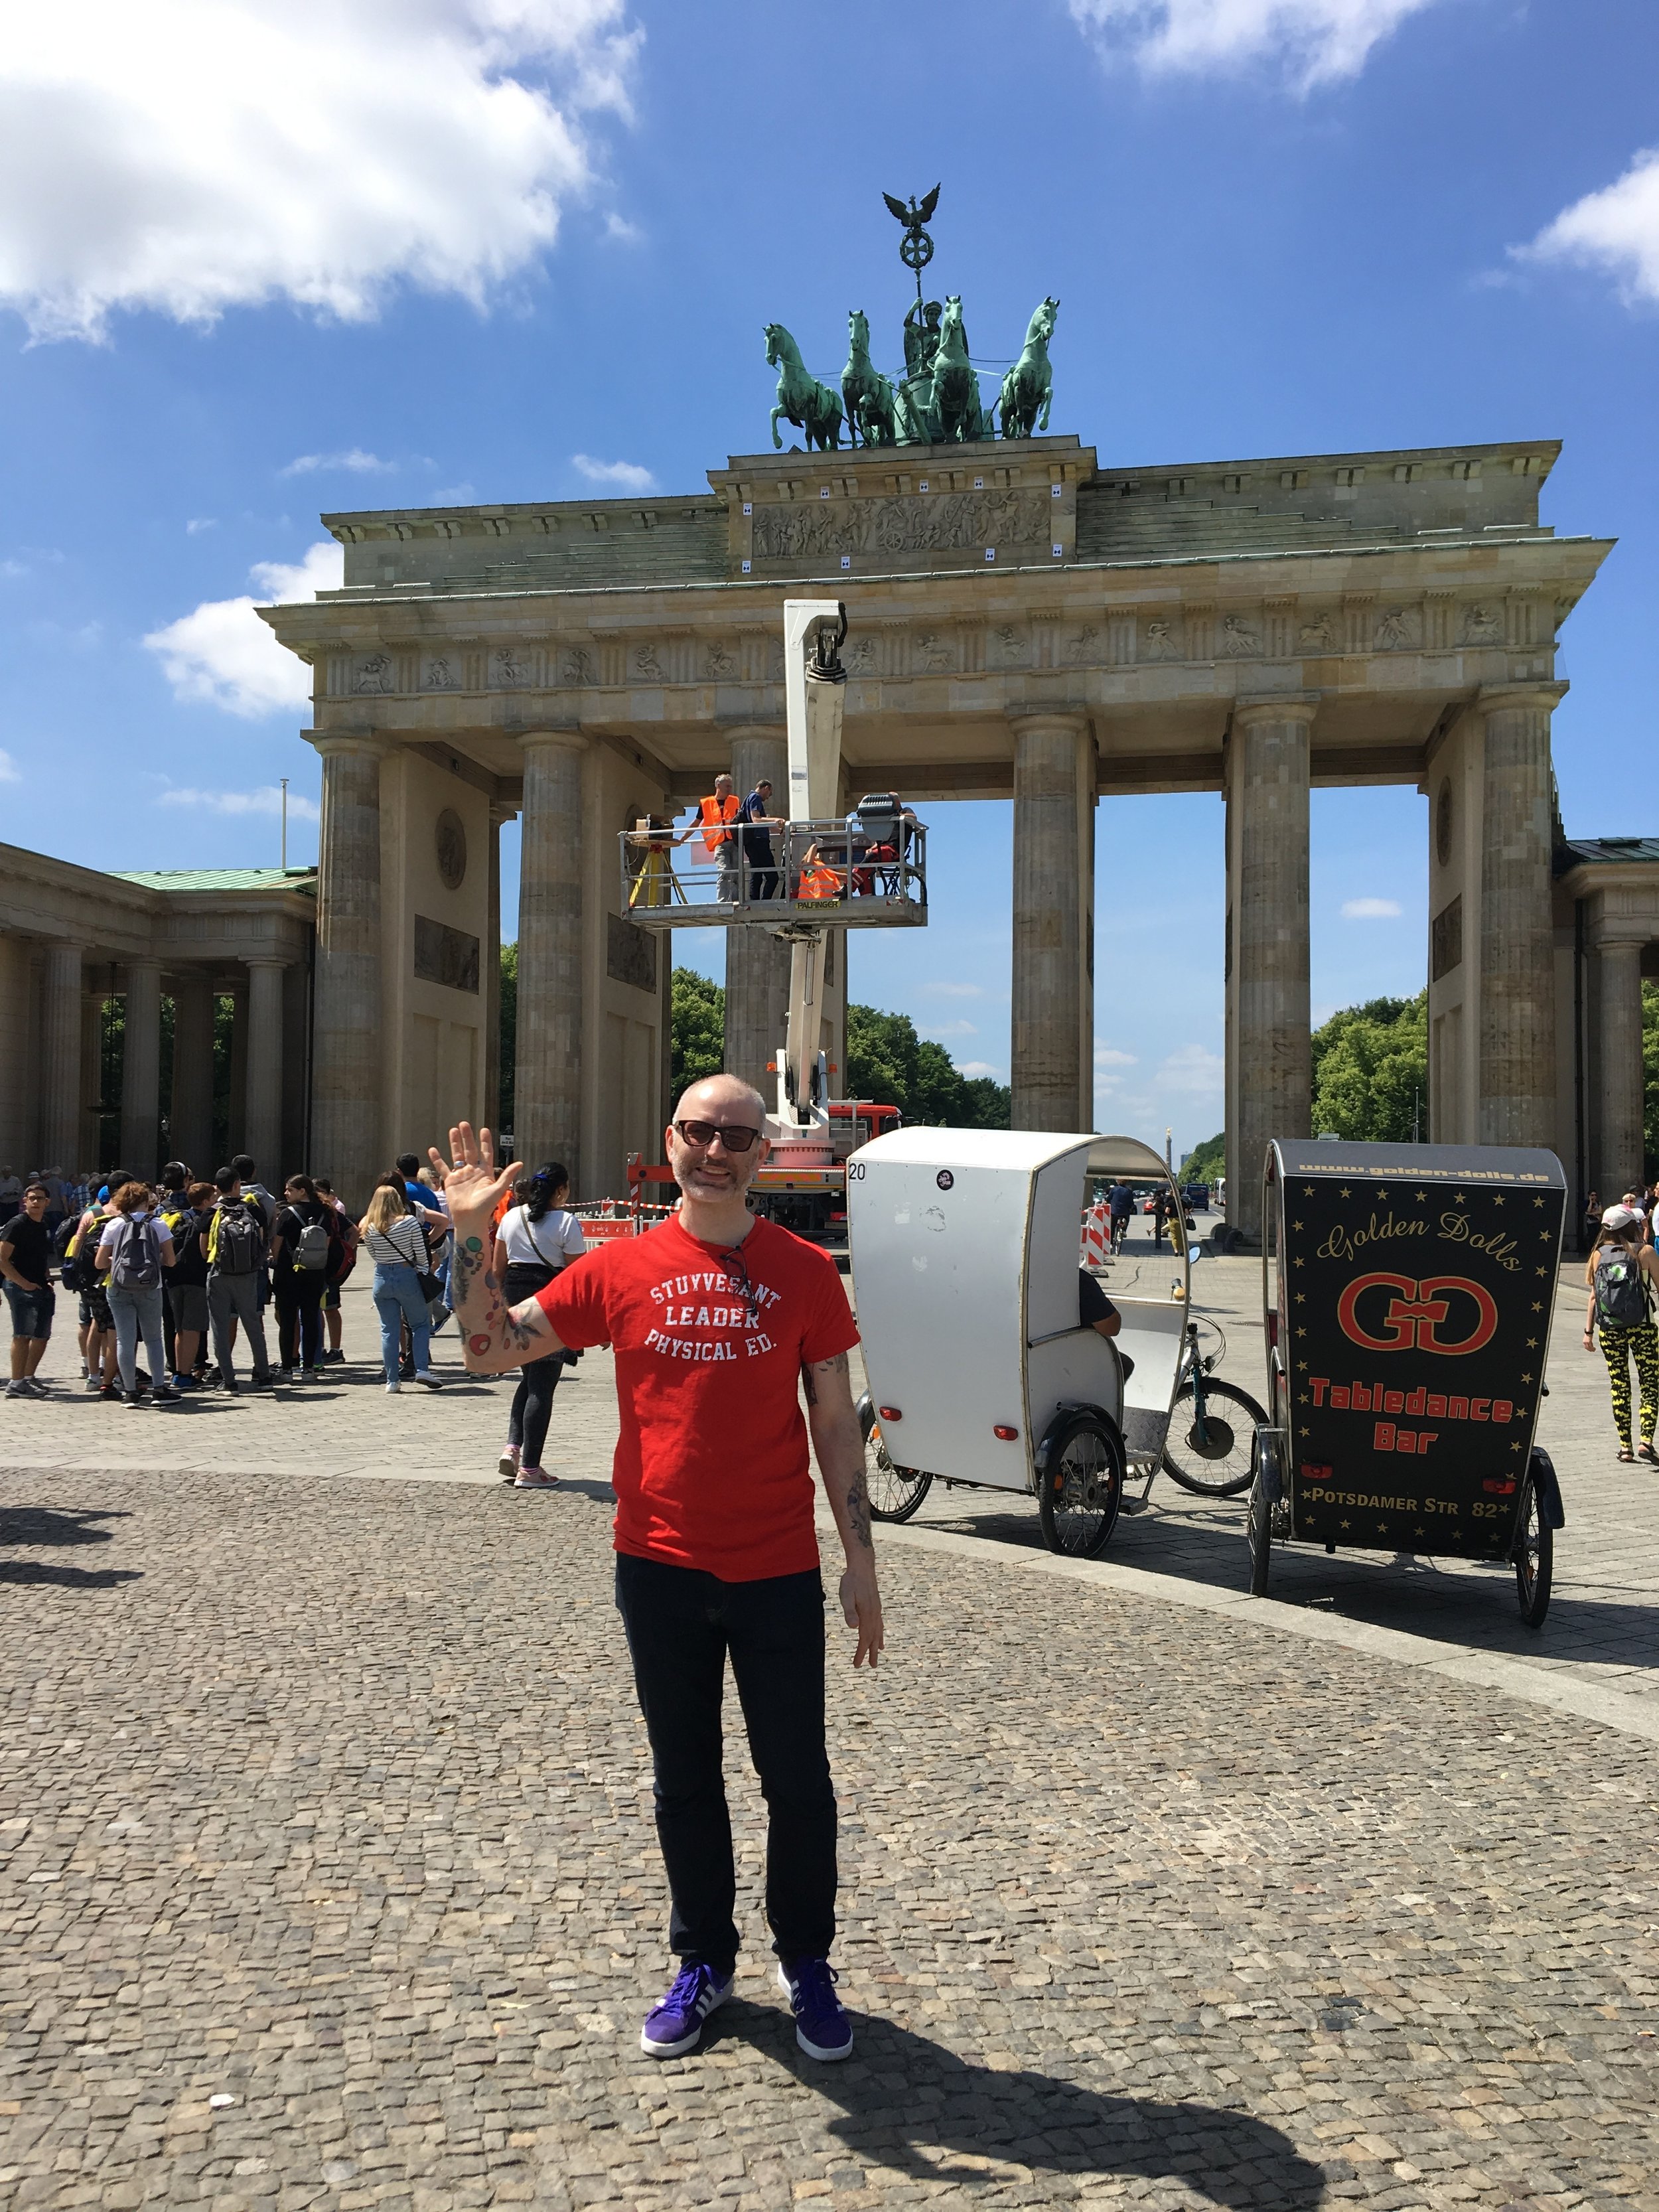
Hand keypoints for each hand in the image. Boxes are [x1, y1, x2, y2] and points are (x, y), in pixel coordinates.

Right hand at [429, 1123, 516, 1244]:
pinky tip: (433, 1149)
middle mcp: (473, 1171)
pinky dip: (437, 1159)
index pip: (485, 1153)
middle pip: (470, 1150)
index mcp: (485, 1172)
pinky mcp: (450, 1181)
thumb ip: (507, 1175)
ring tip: (452, 1130)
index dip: (485, 1142)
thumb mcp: (498, 1189)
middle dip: (467, 1137)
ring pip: (457, 1155)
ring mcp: (461, 1175)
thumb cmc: (485, 1207)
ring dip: (455, 1143)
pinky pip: (443, 1168)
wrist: (469, 1219)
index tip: (484, 1129)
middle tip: (464, 1124)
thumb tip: (521, 1162)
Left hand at [838, 1557, 883, 1668]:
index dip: (861, 1652)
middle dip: (871, 1652)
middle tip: (873, 1666)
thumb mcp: (846, 1595)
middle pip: (873, 1637)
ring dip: (877, 1643)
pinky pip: (879, 1623)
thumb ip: (849, 1611)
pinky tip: (879, 1634)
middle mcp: (874, 1614)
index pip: (864, 1638)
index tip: (857, 1665)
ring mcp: (876, 1610)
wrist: (862, 1566)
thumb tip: (853, 1628)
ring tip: (878, 1653)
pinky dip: (880, 1632)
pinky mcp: (876, 1605)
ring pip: (878, 1630)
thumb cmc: (851, 1581)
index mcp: (867, 1614)